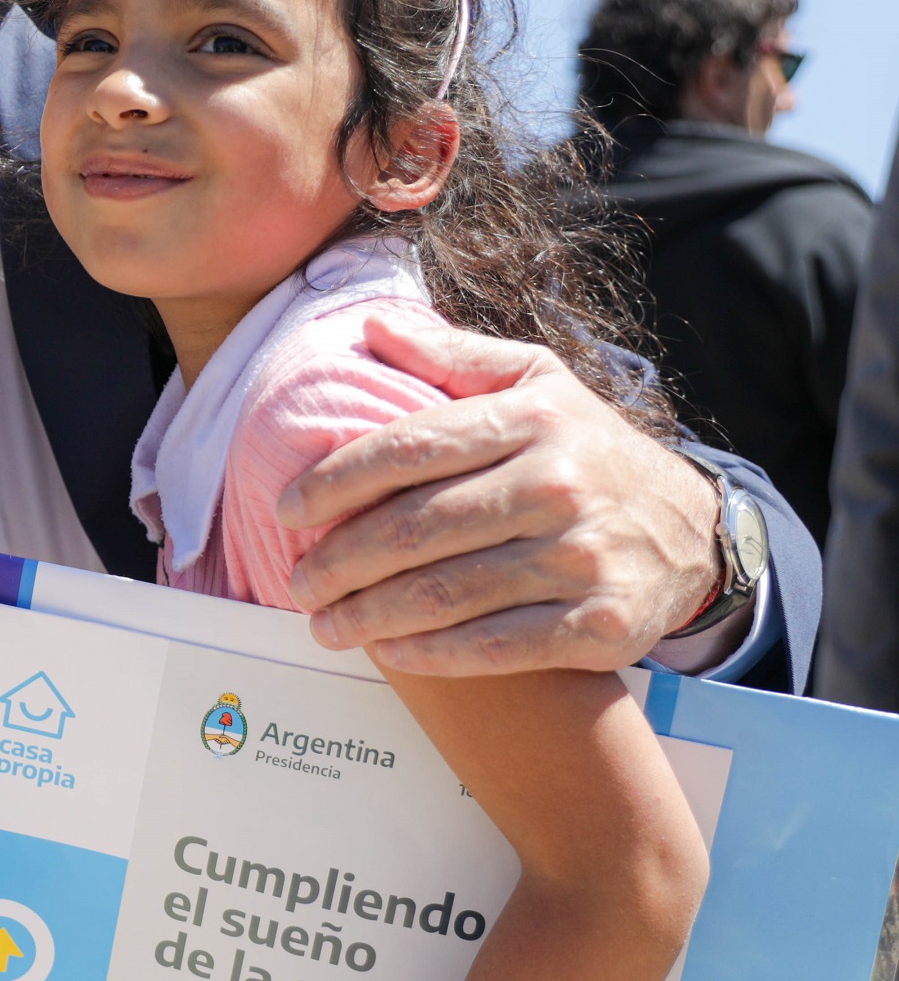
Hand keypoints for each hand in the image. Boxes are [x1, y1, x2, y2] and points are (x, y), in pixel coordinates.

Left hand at [281, 319, 718, 676]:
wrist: (693, 528)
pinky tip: (389, 651)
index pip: (409, 447)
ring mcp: (582, 559)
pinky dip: (432, 654)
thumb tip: (372, 327)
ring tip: (324, 623)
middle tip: (297, 580)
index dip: (336, 480)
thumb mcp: (534, 382)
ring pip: (447, 593)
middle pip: (417, 528)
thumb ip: (451, 355)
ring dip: (369, 614)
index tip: (286, 508)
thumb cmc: (586, 448)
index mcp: (530, 420)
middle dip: (340, 559)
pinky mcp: (601, 624)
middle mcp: (558, 486)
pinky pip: (496, 647)